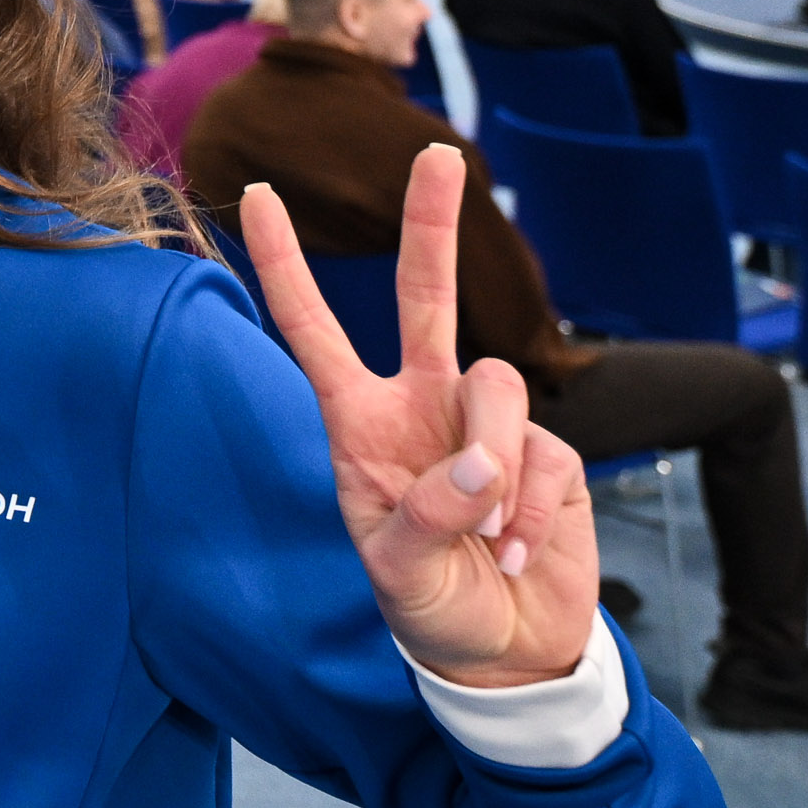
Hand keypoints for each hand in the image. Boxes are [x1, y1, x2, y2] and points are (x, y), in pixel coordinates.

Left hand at [242, 154, 597, 687]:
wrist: (507, 654)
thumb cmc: (432, 608)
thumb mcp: (401, 574)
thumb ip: (427, 517)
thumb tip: (479, 463)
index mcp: (362, 424)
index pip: (315, 333)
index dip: (287, 267)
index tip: (258, 196)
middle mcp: (423, 407)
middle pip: (427, 297)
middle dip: (432, 224)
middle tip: (437, 153)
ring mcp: (488, 425)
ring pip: (498, 387)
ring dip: (496, 464)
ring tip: (489, 537)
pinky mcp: (550, 452)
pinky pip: (544, 455)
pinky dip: (531, 511)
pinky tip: (518, 554)